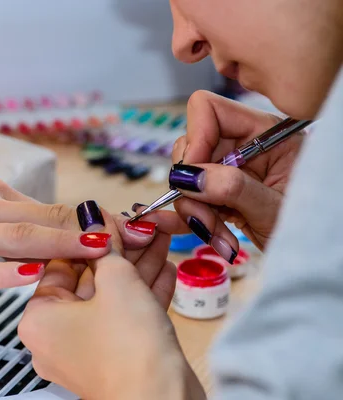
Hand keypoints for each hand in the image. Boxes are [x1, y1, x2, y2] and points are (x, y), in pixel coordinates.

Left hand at [18, 234, 205, 399]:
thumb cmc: (128, 351)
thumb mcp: (116, 281)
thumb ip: (107, 246)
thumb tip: (97, 219)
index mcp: (39, 319)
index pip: (60, 264)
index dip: (89, 237)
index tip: (108, 219)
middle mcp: (56, 337)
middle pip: (89, 280)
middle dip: (120, 251)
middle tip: (139, 227)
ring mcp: (87, 349)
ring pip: (112, 297)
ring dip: (137, 268)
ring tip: (158, 239)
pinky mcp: (115, 357)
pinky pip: (126, 317)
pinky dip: (144, 294)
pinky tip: (165, 268)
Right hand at [163, 90, 303, 252]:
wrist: (316, 257)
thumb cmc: (311, 228)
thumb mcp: (274, 207)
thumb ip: (234, 188)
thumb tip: (189, 177)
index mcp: (263, 134)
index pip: (209, 111)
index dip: (194, 138)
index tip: (192, 177)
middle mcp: (241, 147)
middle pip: (191, 149)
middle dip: (192, 187)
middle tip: (205, 219)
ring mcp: (228, 171)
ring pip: (186, 180)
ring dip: (194, 212)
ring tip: (219, 237)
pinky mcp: (219, 195)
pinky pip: (189, 200)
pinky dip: (190, 221)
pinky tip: (203, 236)